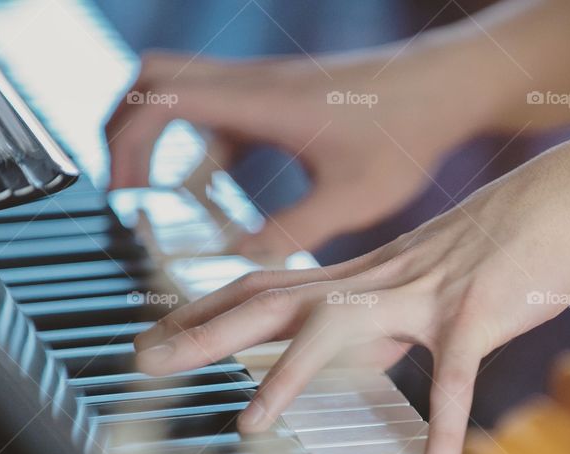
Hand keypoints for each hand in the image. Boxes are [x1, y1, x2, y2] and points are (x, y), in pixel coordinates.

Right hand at [105, 44, 490, 259]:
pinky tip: (213, 191)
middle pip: (151, 77)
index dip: (127, 144)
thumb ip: (291, 232)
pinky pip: (217, 110)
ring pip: (180, 88)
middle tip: (122, 186)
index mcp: (261, 102)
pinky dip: (198, 146)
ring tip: (154, 195)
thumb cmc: (407, 133)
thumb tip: (238, 261)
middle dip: (121, 128)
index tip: (126, 195)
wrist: (447, 86)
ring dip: (157, 135)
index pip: (160, 99)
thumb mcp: (350, 199)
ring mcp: (264, 83)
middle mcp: (253, 82)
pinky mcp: (278, 93)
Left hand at [133, 144, 569, 453]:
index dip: (206, 307)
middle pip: (271, 300)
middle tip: (144, 359)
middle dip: (203, 331)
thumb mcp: (419, 279)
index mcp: (359, 275)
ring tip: (248, 425)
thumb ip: (383, 316)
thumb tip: (359, 349)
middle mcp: (375, 281)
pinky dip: (446, 427)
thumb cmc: (491, 244)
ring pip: (338, 330)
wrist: (562, 202)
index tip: (158, 329)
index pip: (265, 286)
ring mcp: (422, 295)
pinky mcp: (475, 315)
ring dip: (287, 375)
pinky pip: (456, 379)